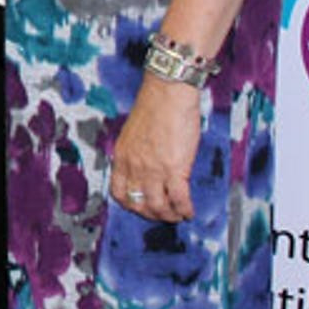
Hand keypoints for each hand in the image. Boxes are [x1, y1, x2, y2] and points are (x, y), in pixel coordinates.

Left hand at [108, 76, 199, 222]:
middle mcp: (134, 166)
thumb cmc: (155, 108)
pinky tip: (190, 211)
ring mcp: (153, 168)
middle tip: (164, 215)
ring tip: (179, 215)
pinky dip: (185, 209)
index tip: (142, 207)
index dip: (131, 205)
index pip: (119, 193)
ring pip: (158, 206)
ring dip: (170, 215)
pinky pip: (178, 199)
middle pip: (139, 204)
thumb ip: (137, 154)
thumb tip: (148, 170)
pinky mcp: (174, 168)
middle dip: (152, 215)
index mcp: (122, 156)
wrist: (167, 93)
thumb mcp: (134, 134)